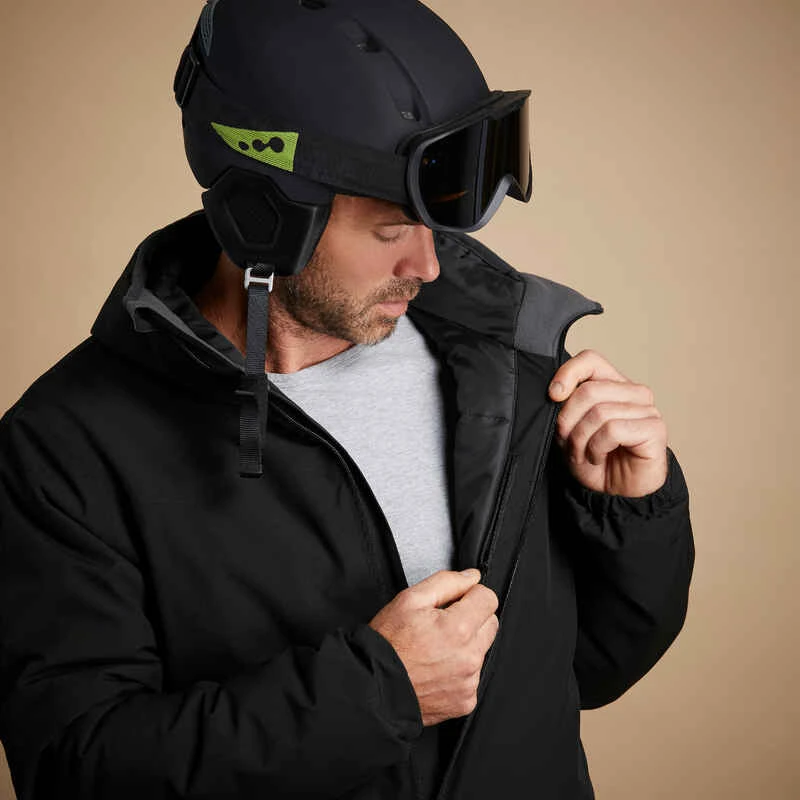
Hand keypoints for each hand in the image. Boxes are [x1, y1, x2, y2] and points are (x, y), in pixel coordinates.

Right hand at [368, 569, 498, 726]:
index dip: (470, 594)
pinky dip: (460, 671)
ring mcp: (468, 682)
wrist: (375, 686)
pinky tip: (438, 668)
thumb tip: (472, 577)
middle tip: (443, 624)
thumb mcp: (410, 600)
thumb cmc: (388, 644)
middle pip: (490, 624)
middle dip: (472, 618)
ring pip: (482, 651)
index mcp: (457, 629)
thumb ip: (447, 582)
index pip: (488, 599)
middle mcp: (468, 657)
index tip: (457, 601)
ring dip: (466, 645)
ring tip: (436, 648)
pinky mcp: (465, 701)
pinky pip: (473, 677)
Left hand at [548, 349, 667, 496]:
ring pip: (599, 412)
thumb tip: (556, 391)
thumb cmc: (595, 460)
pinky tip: (599, 458)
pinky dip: (597, 448)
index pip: (591, 360)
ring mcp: (646, 409)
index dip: (568, 373)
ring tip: (583, 454)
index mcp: (611, 385)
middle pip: (589, 390)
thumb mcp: (569, 430)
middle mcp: (632, 392)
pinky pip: (613, 429)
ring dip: (581, 440)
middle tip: (567, 442)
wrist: (615, 494)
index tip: (553, 395)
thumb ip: (566, 406)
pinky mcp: (655, 428)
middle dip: (569, 421)